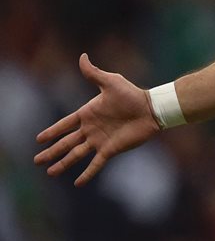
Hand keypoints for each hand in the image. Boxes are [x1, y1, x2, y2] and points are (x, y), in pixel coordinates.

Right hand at [34, 54, 161, 185]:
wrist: (151, 109)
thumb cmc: (132, 94)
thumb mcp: (111, 82)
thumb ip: (94, 73)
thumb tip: (82, 56)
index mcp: (88, 113)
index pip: (64, 125)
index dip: (52, 132)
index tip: (39, 139)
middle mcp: (91, 129)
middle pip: (66, 143)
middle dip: (51, 152)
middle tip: (36, 161)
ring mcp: (100, 140)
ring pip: (76, 154)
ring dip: (63, 164)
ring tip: (50, 173)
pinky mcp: (111, 149)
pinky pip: (96, 164)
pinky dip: (87, 173)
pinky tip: (78, 183)